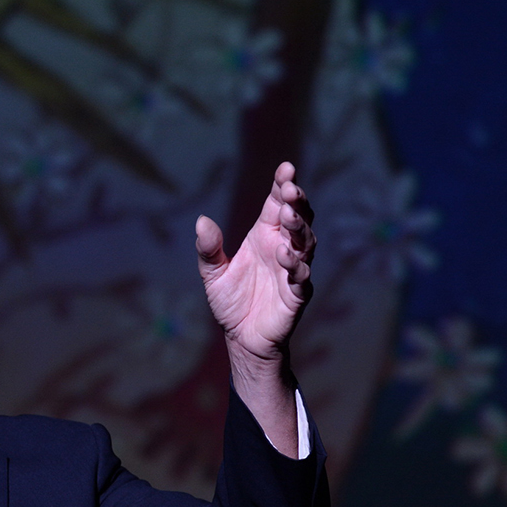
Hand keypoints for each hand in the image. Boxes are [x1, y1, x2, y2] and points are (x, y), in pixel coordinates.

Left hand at [196, 161, 314, 368]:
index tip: (286, 168)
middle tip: (291, 189)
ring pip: (305, 242)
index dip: (283, 185)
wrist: (241, 337)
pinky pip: (302, 276)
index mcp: (264, 236)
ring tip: (289, 216)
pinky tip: (285, 255)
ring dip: (299, 228)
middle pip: (297, 218)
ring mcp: (293, 269)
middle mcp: (282, 247)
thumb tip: (201, 221)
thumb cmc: (231, 300)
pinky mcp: (297, 293)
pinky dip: (296, 265)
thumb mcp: (213, 273)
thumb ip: (208, 249)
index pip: (277, 204)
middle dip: (297, 201)